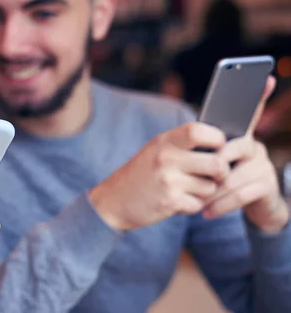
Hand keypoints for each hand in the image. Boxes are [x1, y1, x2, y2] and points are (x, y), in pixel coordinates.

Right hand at [89, 122, 229, 230]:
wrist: (114, 200)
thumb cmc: (142, 173)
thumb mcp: (156, 150)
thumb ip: (182, 144)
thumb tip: (223, 143)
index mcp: (164, 142)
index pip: (199, 131)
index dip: (217, 138)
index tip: (218, 147)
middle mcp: (166, 158)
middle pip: (217, 164)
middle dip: (221, 172)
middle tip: (215, 175)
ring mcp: (168, 181)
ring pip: (211, 187)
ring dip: (205, 192)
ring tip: (188, 189)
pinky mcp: (170, 202)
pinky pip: (198, 204)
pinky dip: (192, 205)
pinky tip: (178, 201)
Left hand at [203, 76, 288, 232]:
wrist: (248, 207)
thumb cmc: (220, 180)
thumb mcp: (209, 165)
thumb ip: (201, 152)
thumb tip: (182, 147)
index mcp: (238, 136)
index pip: (249, 113)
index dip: (259, 96)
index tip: (268, 77)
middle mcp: (254, 146)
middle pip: (235, 148)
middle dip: (213, 164)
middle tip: (196, 175)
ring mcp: (263, 165)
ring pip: (234, 175)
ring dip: (213, 191)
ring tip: (198, 201)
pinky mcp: (266, 185)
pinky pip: (241, 194)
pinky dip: (220, 204)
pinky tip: (206, 212)